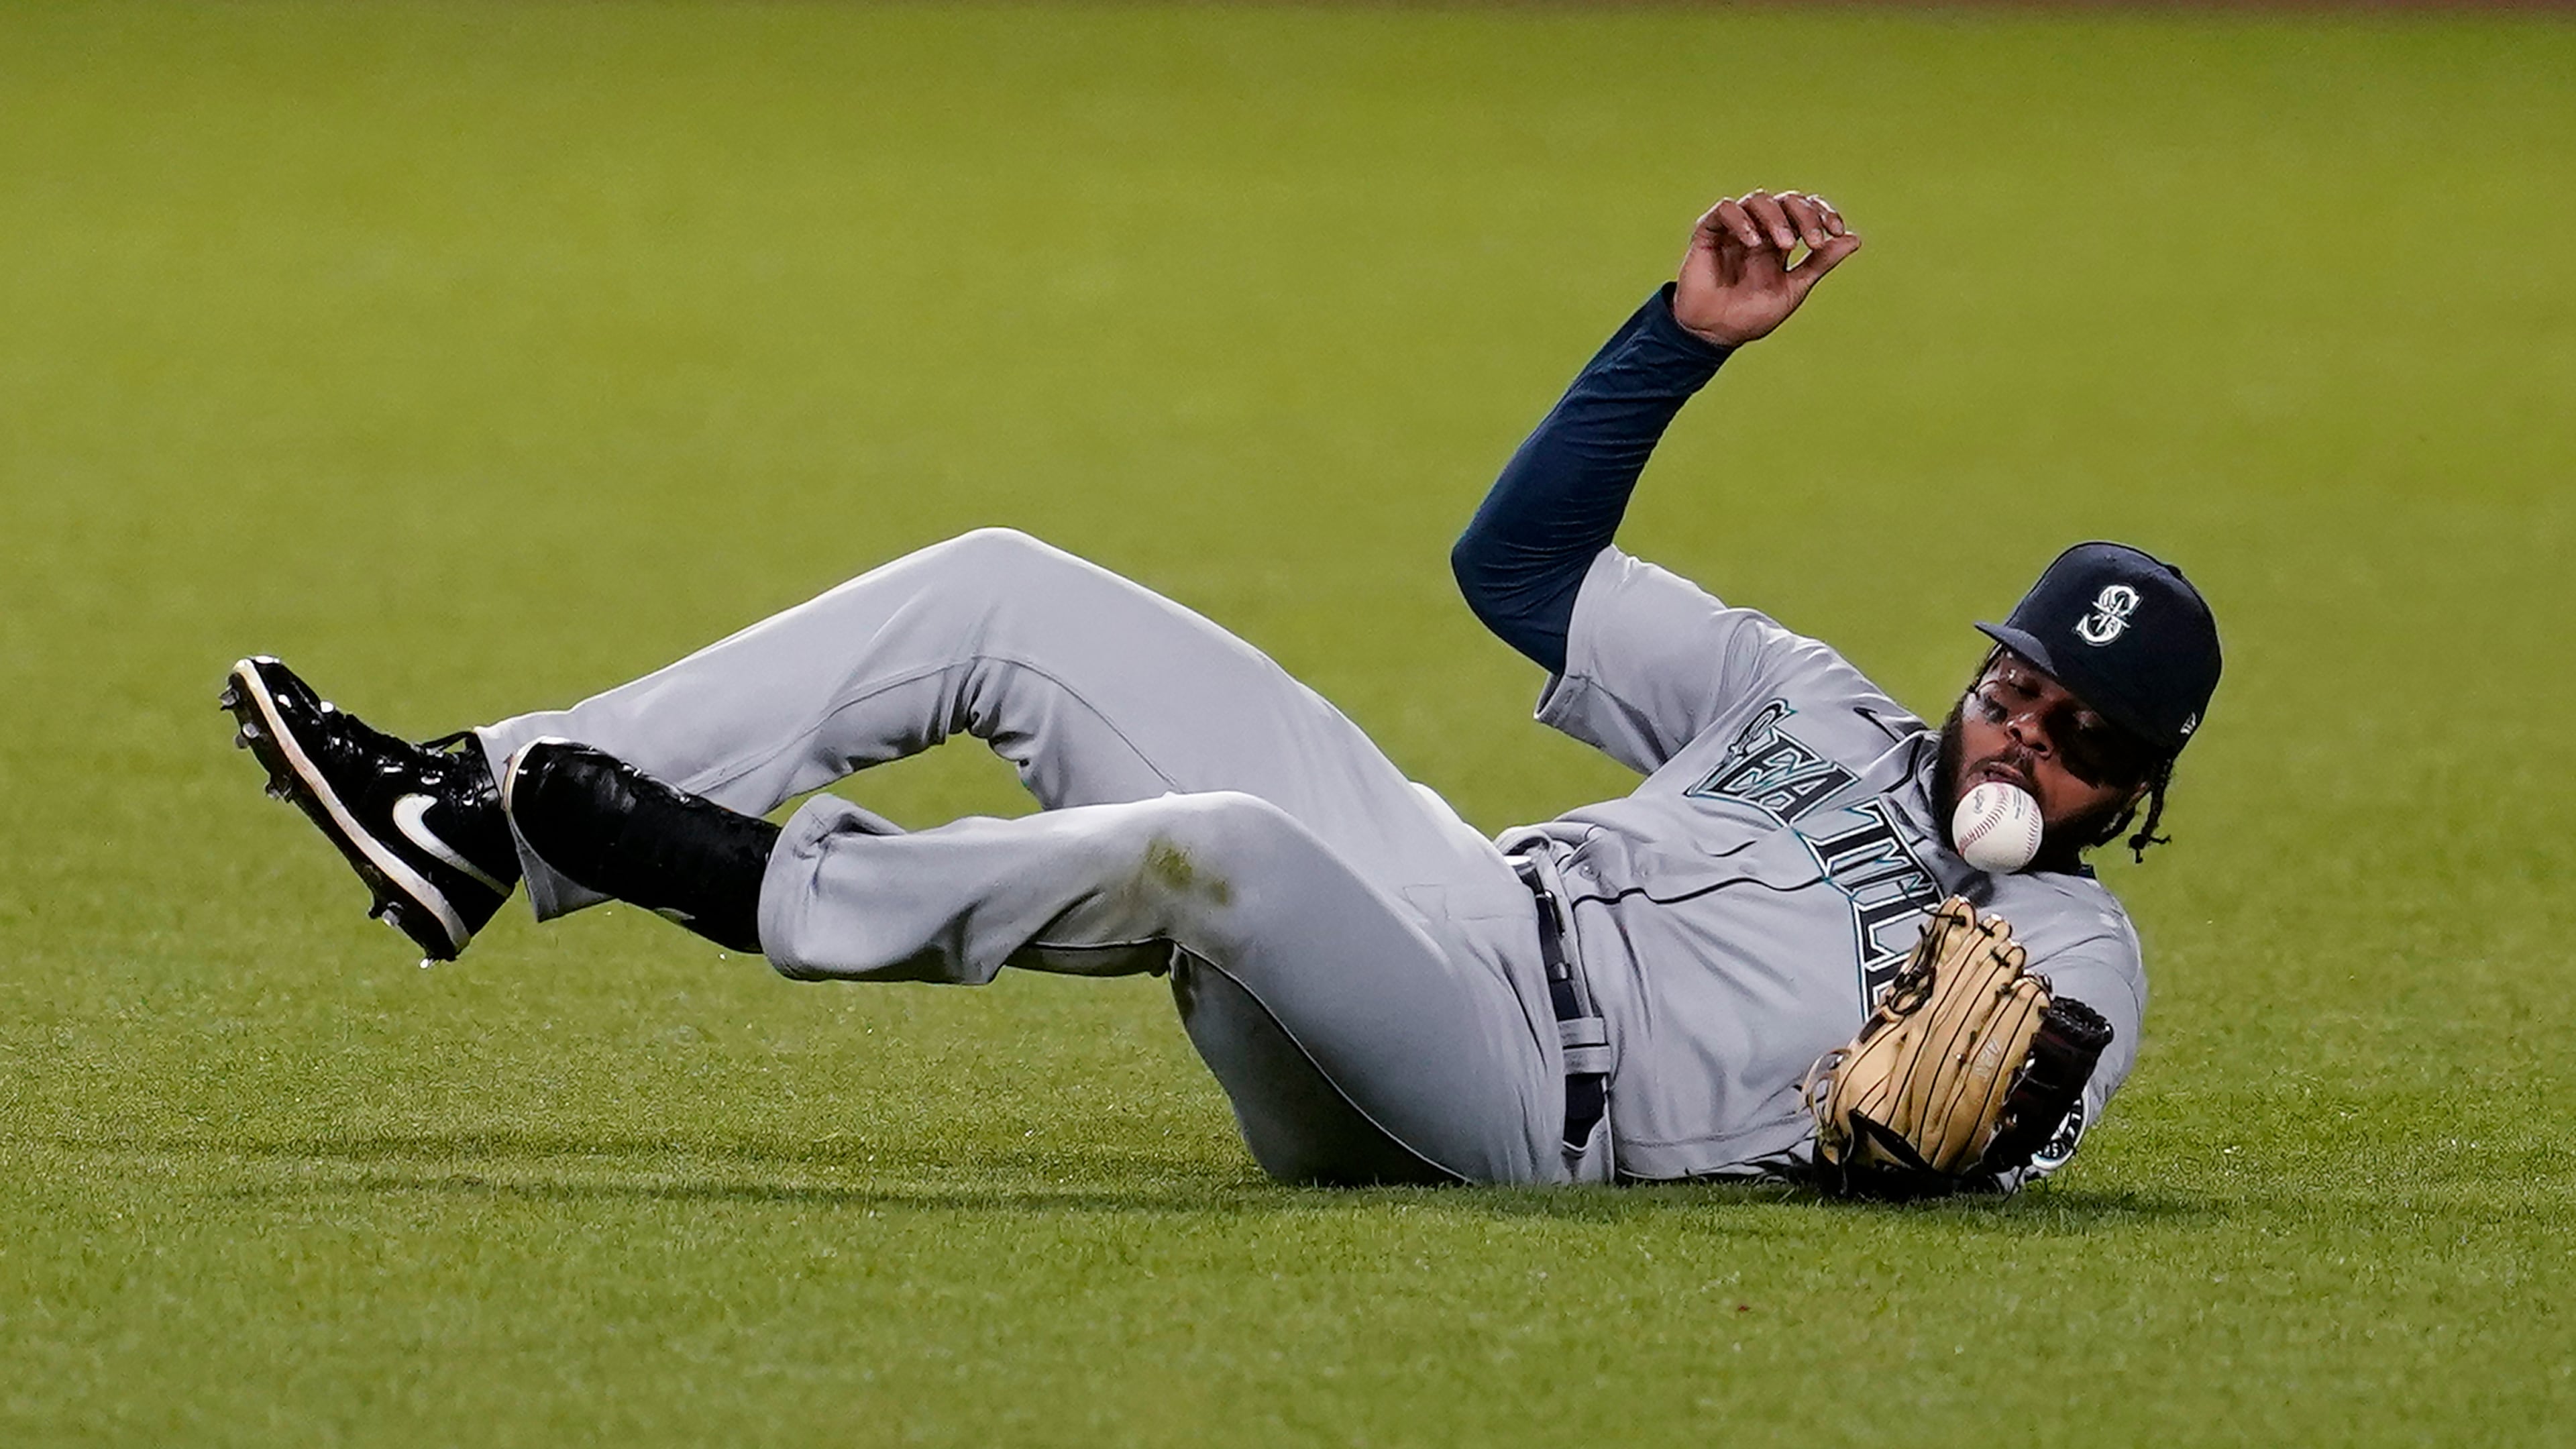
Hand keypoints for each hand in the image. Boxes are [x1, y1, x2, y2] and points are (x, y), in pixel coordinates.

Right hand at [1673, 189, 1861, 347]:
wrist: (1714, 334)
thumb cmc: (1751, 316)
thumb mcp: (1794, 289)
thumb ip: (1820, 263)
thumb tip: (1855, 239)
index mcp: (1781, 240)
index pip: (1806, 210)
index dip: (1824, 214)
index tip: (1837, 231)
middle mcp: (1759, 229)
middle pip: (1788, 200)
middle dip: (1805, 216)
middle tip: (1812, 242)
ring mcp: (1734, 228)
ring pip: (1759, 199)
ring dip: (1777, 218)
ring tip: (1785, 245)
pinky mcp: (1708, 231)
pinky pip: (1726, 209)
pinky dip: (1742, 220)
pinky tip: (1753, 242)